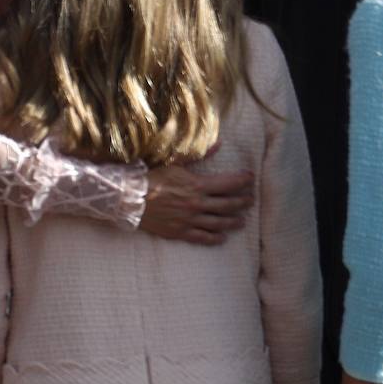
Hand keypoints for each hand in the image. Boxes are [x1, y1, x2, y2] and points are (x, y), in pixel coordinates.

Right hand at [139, 165, 253, 243]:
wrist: (130, 198)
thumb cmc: (152, 177)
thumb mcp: (175, 162)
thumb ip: (199, 155)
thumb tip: (219, 145)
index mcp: (198, 185)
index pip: (228, 184)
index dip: (242, 181)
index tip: (251, 178)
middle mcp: (197, 204)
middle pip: (228, 204)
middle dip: (243, 202)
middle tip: (252, 200)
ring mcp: (190, 220)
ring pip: (219, 223)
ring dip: (233, 221)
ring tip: (242, 221)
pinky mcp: (180, 232)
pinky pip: (202, 237)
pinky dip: (214, 238)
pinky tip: (222, 238)